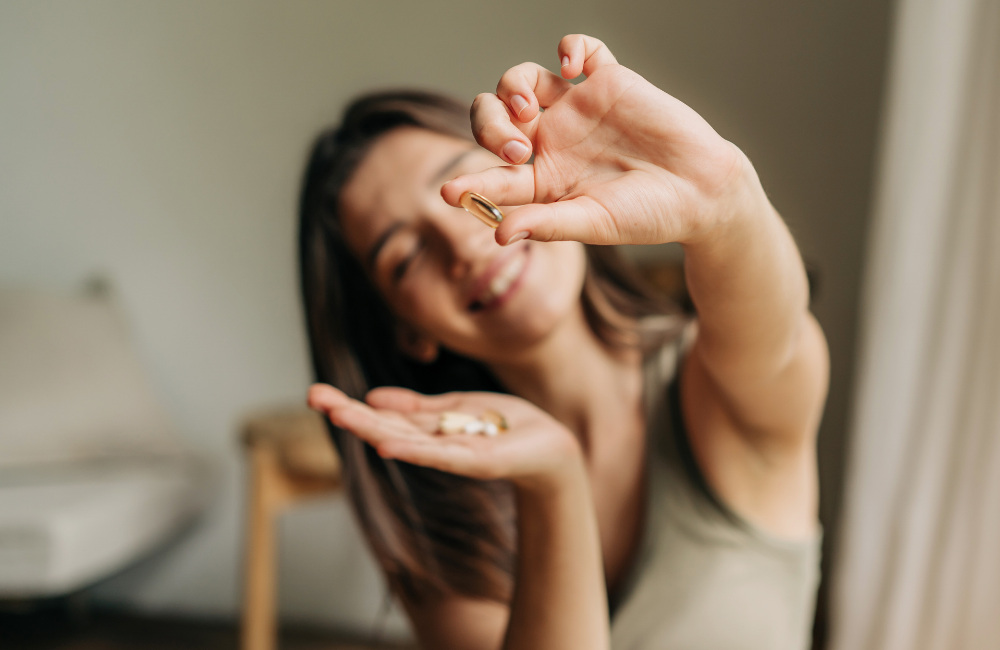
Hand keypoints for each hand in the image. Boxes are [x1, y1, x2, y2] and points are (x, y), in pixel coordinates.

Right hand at [307, 384, 582, 491]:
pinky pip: (439, 455)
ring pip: (405, 439)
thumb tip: (374, 397)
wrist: (551, 447)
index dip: (350, 404)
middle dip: (349, 412)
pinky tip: (385, 443)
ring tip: (338, 414)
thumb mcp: (457, 407)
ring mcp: (453, 454)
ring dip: (370, 427)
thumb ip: (418, 406)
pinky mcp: (477, 461)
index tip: (316, 393)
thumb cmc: (507, 427)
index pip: (382, 415)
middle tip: (312, 397)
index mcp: (428, 428)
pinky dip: (412, 449)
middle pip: (384, 426)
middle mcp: (433, 443)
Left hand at [441, 34, 759, 246]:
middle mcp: (552, 140)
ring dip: (512, 87)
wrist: (701, 192)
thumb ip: (547, 225)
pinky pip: (580, 50)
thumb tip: (499, 235)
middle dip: (489, 127)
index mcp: (542, 180)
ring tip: (529, 110)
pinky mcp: (608, 82)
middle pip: (495, 118)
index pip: (494, 176)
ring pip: (522, 80)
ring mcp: (577, 108)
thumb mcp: (594, 224)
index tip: (448, 193)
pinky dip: (571, 46)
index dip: (469, 184)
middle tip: (516, 148)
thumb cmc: (648, 215)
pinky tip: (573, 65)